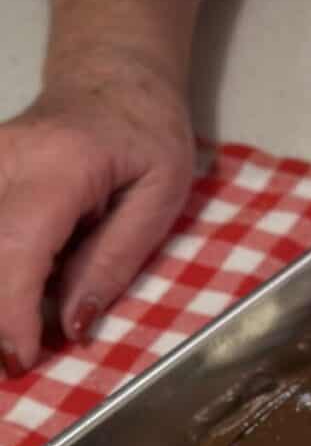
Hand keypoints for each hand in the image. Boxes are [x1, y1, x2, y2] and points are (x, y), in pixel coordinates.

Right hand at [0, 48, 192, 374]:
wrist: (114, 79)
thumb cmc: (149, 137)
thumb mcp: (159, 199)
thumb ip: (115, 260)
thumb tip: (73, 326)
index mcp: (57, 166)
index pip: (17, 249)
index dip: (12, 313)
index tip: (21, 359)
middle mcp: (2, 160)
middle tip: (16, 366)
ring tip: (15, 341)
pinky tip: (14, 300)